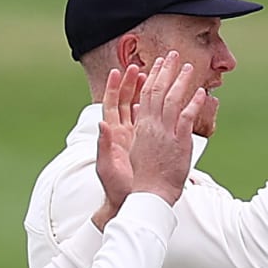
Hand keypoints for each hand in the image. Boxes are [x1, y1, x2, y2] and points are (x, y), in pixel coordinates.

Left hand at [91, 63, 143, 228]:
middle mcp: (123, 132)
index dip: (115, 88)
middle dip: (133, 84)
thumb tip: (101, 124)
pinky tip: (166, 99)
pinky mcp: (148, 143)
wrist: (130, 201)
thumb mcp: (107, 167)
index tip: (119, 71)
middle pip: (127, 102)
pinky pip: (153, 121)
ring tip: (155, 76)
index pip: (112, 105)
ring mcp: (136, 137)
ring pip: (141, 109)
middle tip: (142, 66)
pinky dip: (157, 109)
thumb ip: (103, 145)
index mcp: (112, 134)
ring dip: (146, 93)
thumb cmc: (115, 187)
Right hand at [127, 52, 208, 204]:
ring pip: (172, 100)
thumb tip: (134, 115)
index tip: (157, 65)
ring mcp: (165, 132)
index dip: (151, 78)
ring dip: (180, 81)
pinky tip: (202, 92)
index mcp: (140, 126)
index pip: (144, 95)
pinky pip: (187, 117)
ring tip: (188, 66)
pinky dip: (194, 103)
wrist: (148, 194)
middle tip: (172, 55)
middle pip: (156, 91)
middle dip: (165, 71)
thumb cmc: (142, 177)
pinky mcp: (178, 141)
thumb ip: (139, 130)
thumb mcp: (136, 150)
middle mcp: (151, 125)